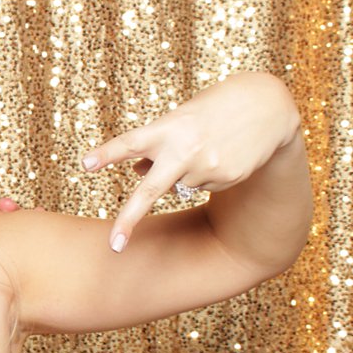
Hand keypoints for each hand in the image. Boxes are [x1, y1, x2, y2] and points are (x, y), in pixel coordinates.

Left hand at [81, 73, 300, 251]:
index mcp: (168, 127)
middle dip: (129, 219)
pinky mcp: (226, 178)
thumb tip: (135, 172)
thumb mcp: (179, 119)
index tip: (85, 165)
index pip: (131, 142)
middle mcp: (184, 150)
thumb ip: (153, 144)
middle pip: (150, 190)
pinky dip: (206, 176)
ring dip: (184, 173)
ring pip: (178, 187)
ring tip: (206, 146)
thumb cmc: (212, 110)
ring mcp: (206, 167)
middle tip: (114, 246)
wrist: (268, 107)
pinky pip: (202, 187)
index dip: (107, 153)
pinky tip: (223, 155)